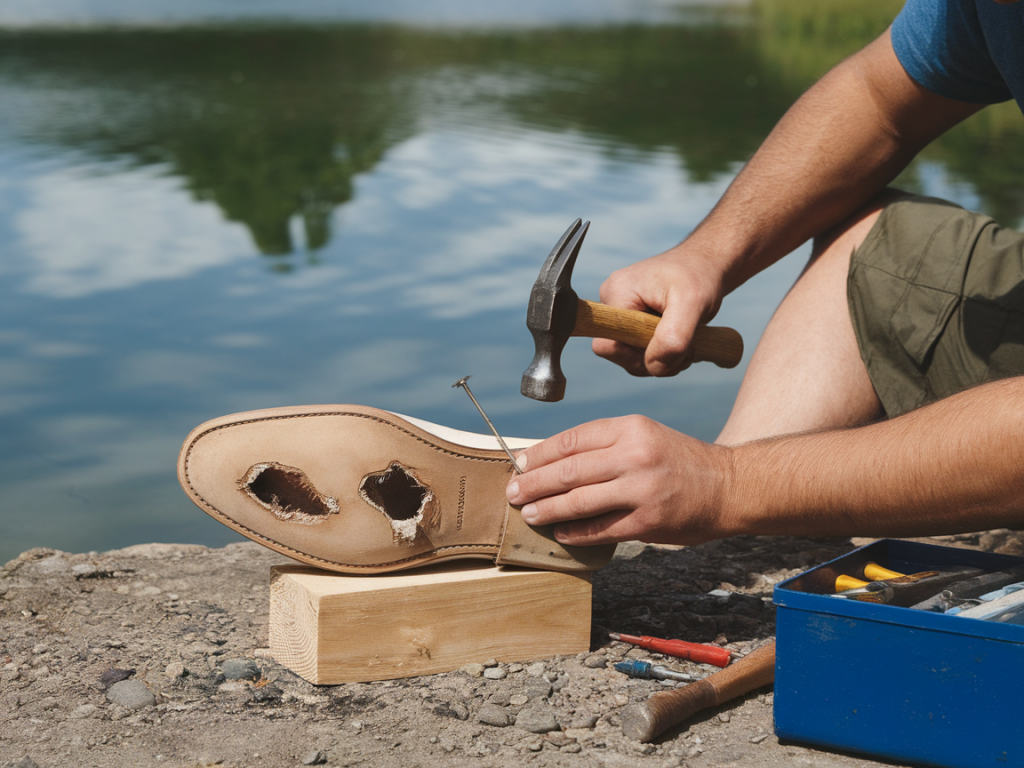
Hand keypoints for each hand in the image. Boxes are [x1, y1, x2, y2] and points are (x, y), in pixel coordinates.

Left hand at [504, 415, 735, 545]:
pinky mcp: (648, 521)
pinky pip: (600, 528)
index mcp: (629, 428)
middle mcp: (634, 455)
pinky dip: (576, 532)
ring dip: (547, 509)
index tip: (520, 464)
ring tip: (528, 514)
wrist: (729, 485)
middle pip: (569, 471)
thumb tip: (553, 461)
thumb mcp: (643, 436)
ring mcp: (641, 489)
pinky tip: (560, 532)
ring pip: (579, 501)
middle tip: (513, 493)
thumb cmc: (678, 460)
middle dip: (534, 484)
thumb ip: (604, 445)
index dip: (540, 455)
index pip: (571, 440)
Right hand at [594, 244, 724, 376]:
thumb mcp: (692, 304)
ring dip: (663, 359)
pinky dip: (664, 354)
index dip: (635, 356)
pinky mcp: (633, 322)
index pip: (607, 345)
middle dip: (655, 359)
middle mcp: (611, 304)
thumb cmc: (699, 276)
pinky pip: (641, 352)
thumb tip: (653, 367)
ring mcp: (622, 314)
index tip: (667, 342)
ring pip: (633, 358)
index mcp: (615, 294)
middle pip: (620, 355)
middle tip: (685, 346)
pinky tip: (681, 341)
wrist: (707, 265)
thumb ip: (672, 339)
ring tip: (687, 342)